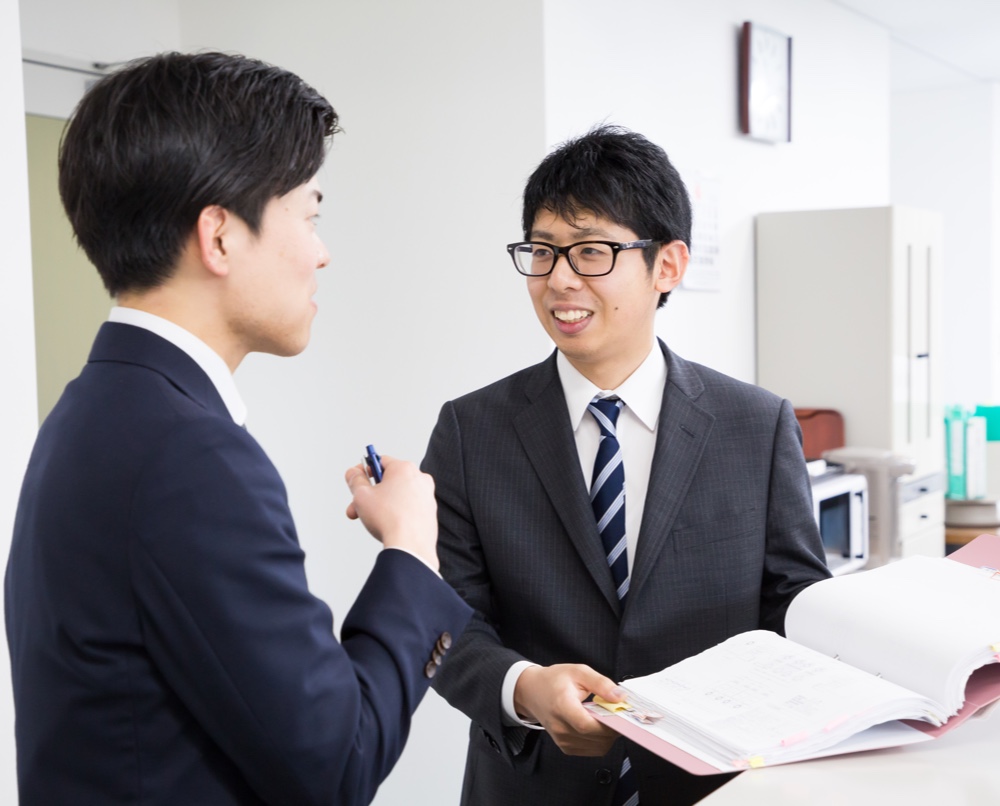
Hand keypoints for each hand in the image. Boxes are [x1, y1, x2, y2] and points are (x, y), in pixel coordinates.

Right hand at [345, 455, 438, 570]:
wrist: (410, 546)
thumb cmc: (388, 519)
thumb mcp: (361, 496)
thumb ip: (355, 480)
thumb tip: (353, 474)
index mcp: (404, 468)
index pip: (380, 461)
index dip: (364, 470)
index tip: (356, 479)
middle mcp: (420, 478)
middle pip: (388, 481)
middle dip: (369, 494)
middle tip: (356, 506)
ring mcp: (427, 496)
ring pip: (398, 496)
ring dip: (381, 505)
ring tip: (370, 520)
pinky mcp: (430, 513)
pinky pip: (408, 508)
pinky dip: (396, 513)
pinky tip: (388, 526)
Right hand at [513, 664, 625, 755]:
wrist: (532, 692)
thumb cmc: (554, 680)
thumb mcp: (579, 672)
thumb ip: (601, 683)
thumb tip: (620, 697)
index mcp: (562, 707)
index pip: (587, 725)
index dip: (608, 724)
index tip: (621, 714)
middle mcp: (560, 728)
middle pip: (595, 738)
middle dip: (614, 728)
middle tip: (619, 713)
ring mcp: (562, 740)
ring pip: (597, 747)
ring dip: (609, 735)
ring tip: (607, 718)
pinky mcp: (566, 747)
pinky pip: (592, 750)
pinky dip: (601, 740)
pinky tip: (598, 725)